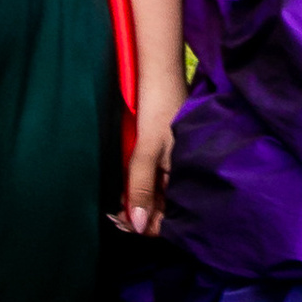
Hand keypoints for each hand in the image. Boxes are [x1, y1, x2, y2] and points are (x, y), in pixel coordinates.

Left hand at [117, 79, 180, 236]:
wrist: (160, 75)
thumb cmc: (158, 108)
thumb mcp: (147, 150)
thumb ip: (141, 187)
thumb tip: (138, 226)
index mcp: (187, 177)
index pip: (170, 218)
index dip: (146, 225)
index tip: (122, 222)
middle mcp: (183, 176)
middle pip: (162, 211)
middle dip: (138, 217)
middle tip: (114, 215)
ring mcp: (173, 167)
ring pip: (155, 198)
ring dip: (136, 204)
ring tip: (116, 206)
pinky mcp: (164, 158)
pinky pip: (153, 183)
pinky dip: (138, 189)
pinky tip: (125, 190)